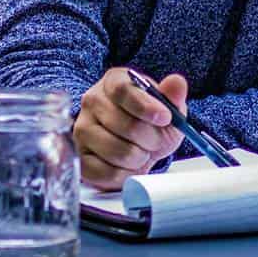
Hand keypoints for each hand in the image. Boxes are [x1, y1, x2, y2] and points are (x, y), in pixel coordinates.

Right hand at [77, 68, 188, 189]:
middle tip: (156, 141)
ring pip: (118, 152)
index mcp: (113, 82)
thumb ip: (173, 95)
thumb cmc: (150, 121)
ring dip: (140, 158)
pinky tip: (129, 166)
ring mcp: (82, 130)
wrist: (139, 143)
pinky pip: (106, 173)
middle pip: (125, 125)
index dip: (145, 106)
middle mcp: (92, 102)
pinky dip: (125, 175)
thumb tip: (177, 83)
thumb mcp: (167, 107)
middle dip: (151, 139)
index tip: (165, 118)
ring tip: (142, 152)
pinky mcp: (80, 158)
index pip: (123, 90)